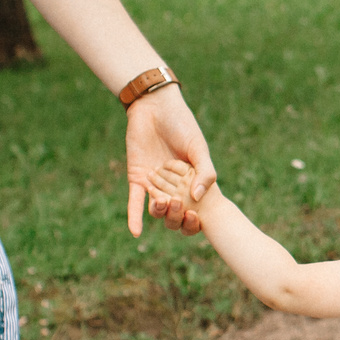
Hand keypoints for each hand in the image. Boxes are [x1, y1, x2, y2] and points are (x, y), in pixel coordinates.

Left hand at [125, 83, 213, 235]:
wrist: (155, 107)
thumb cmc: (182, 124)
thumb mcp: (198, 148)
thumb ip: (205, 172)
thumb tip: (197, 198)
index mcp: (191, 181)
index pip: (195, 208)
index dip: (197, 219)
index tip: (198, 217)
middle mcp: (173, 187)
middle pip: (175, 214)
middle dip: (179, 217)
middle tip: (182, 207)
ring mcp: (154, 184)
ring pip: (157, 210)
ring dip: (162, 213)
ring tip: (166, 204)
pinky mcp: (137, 178)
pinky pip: (135, 202)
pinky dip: (134, 217)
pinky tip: (135, 232)